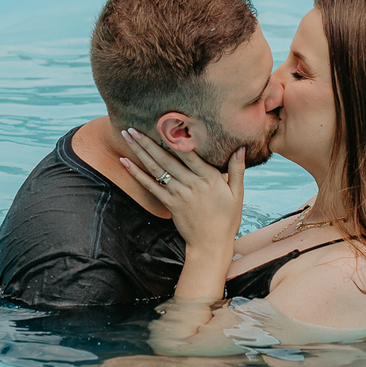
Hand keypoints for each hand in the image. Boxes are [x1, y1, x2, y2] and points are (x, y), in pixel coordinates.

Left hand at [119, 129, 243, 260]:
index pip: (189, 153)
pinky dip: (136, 173)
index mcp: (210, 178)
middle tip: (131, 126)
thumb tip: (241, 148)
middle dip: (148, 140)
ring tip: (127, 136)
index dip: (175, 136)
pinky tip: (124, 161)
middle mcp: (192, 183)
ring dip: (139, 151)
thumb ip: (237, 169)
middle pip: (166, 158)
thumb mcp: (237, 194)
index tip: (163, 121)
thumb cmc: (227, 219)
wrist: (211, 245)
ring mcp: (178, 194)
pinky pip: (150, 186)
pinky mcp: (169, 204)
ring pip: (156, 168)